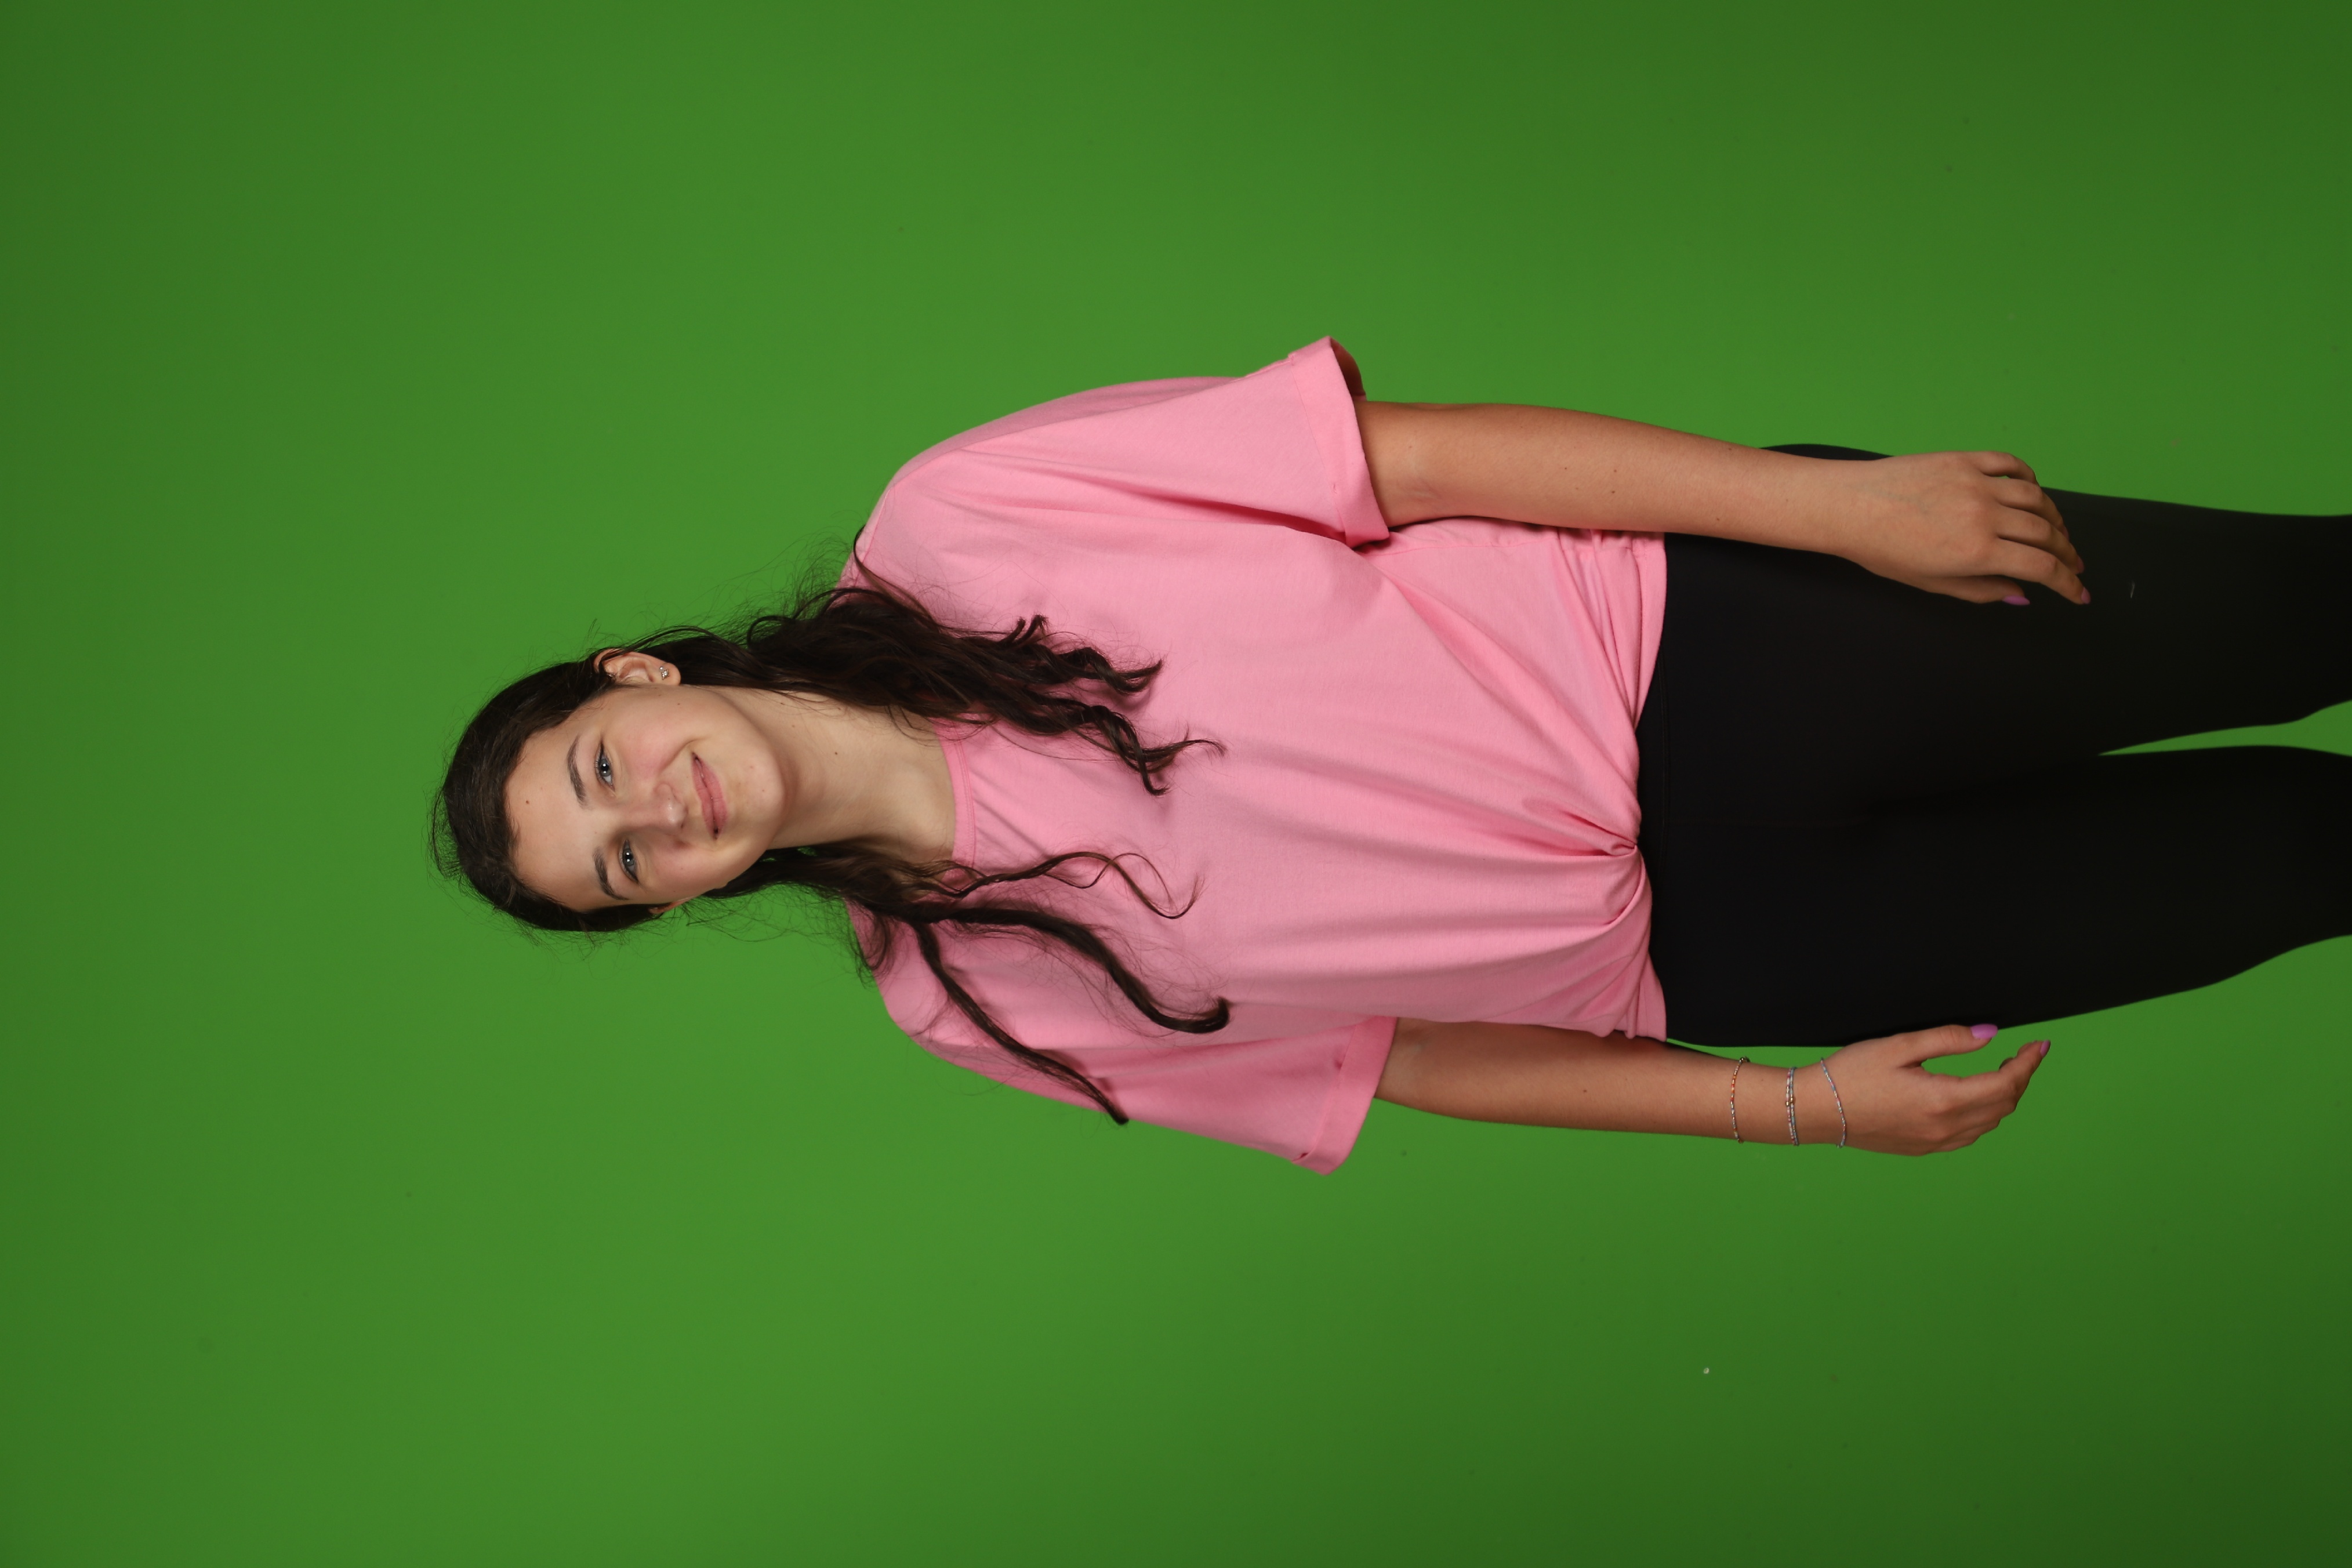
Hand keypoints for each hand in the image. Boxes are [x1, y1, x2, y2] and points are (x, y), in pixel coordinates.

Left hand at [1814, 451, 2087, 605]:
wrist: (1847, 506)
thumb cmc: (1881, 550)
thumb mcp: (1931, 583)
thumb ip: (1981, 591)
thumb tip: (2021, 594)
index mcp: (1977, 552)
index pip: (2042, 568)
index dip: (2067, 583)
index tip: (2078, 592)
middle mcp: (1984, 515)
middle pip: (2047, 533)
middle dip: (2067, 552)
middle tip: (2073, 563)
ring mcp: (1976, 483)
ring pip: (2037, 498)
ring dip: (2055, 517)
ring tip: (2057, 532)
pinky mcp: (1964, 460)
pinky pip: (2012, 465)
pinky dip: (2029, 479)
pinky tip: (2032, 492)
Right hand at [1816, 1024, 2049, 1154]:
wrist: (1817, 1110)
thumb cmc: (1851, 1074)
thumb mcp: (1900, 1045)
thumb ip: (1949, 1039)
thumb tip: (1989, 1035)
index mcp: (1943, 1100)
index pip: (2006, 1083)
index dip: (2028, 1063)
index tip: (2039, 1045)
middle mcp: (1945, 1127)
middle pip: (2004, 1105)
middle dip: (2020, 1078)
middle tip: (2023, 1054)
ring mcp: (1935, 1142)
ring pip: (1990, 1123)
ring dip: (2004, 1097)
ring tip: (2003, 1072)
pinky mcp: (1923, 1149)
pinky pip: (1970, 1135)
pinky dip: (1984, 1114)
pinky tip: (1975, 1097)